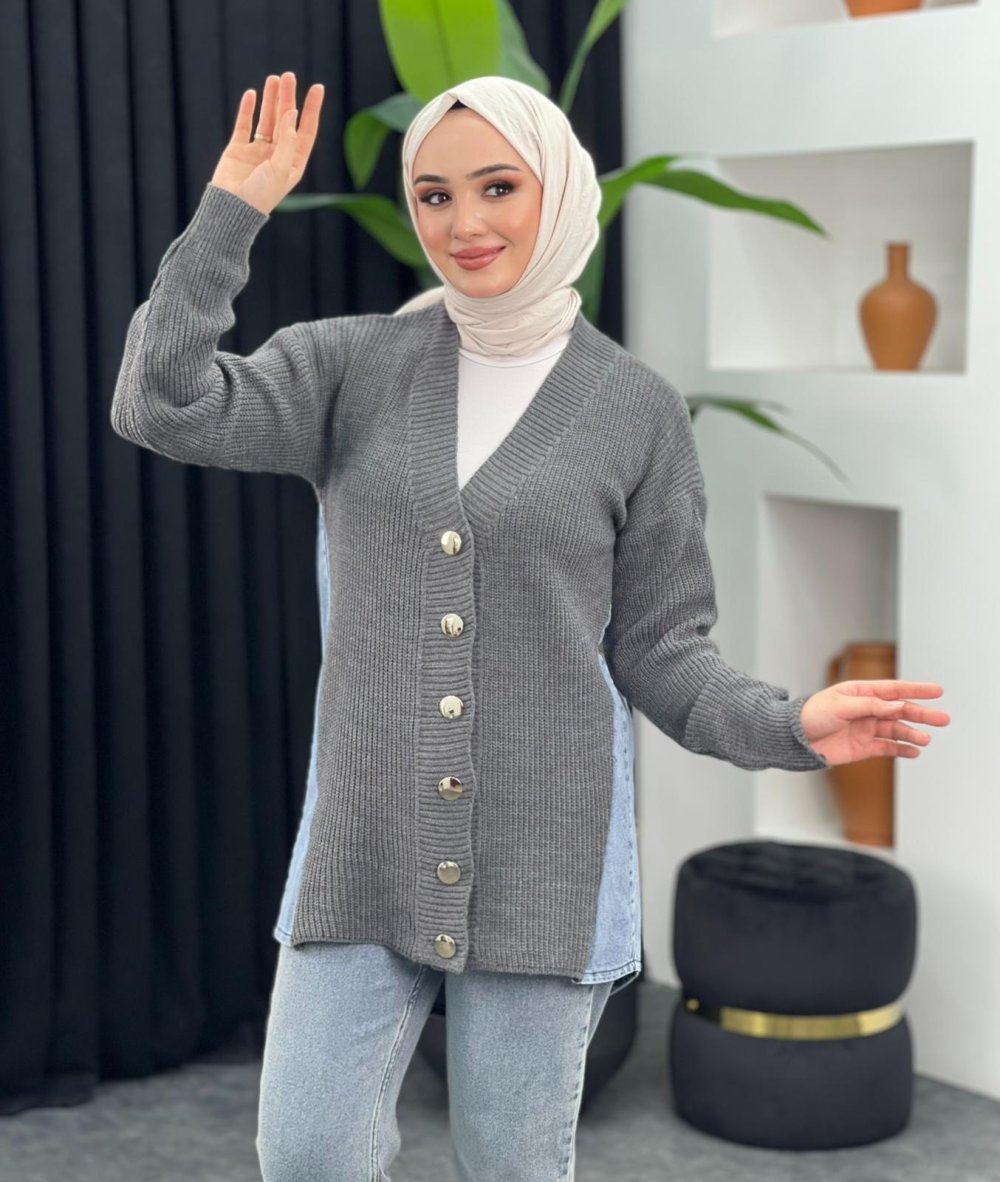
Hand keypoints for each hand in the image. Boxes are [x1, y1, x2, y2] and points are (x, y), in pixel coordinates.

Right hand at [211, 71, 323, 215]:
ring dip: (270, 100)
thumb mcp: (280, 168)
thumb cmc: (261, 195)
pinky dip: (247, 109)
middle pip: (285, 120)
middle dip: (288, 98)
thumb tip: (292, 112)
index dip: (312, 109)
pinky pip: (244, 125)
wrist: (231, 208)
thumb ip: (288, 140)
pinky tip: (252, 94)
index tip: (318, 87)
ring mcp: (258, 152)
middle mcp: (277, 155)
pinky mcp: (238, 150)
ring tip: (274, 78)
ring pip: (266, 119)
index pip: (306, 131)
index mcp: (293, 163)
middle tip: (289, 76)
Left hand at [800, 681, 950, 765]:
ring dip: (912, 734)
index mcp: (861, 692)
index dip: (916, 689)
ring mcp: (867, 728)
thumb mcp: (840, 706)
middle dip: (922, 714)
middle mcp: (867, 710)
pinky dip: (901, 749)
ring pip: (896, 730)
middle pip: (900, 711)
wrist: (794, 739)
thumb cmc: (812, 715)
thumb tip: (897, 705)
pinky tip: (914, 751)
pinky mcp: (863, 747)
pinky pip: (887, 747)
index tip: (937, 690)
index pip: (894, 690)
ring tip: (926, 739)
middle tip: (943, 718)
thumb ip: (870, 706)